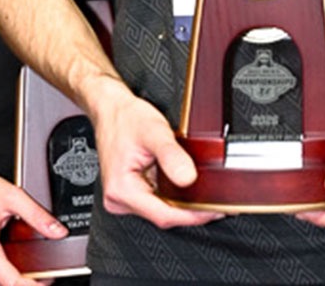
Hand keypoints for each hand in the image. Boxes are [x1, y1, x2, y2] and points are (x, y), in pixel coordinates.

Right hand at [88, 88, 223, 229]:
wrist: (111, 109)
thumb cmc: (126, 118)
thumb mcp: (154, 132)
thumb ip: (172, 155)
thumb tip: (188, 178)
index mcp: (121, 190)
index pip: (163, 215)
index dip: (192, 215)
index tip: (212, 211)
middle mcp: (118, 198)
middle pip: (163, 215)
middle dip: (189, 209)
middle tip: (213, 202)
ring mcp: (122, 197)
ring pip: (160, 209)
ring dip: (180, 202)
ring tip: (200, 193)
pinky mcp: (128, 193)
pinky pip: (155, 200)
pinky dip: (171, 195)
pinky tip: (182, 187)